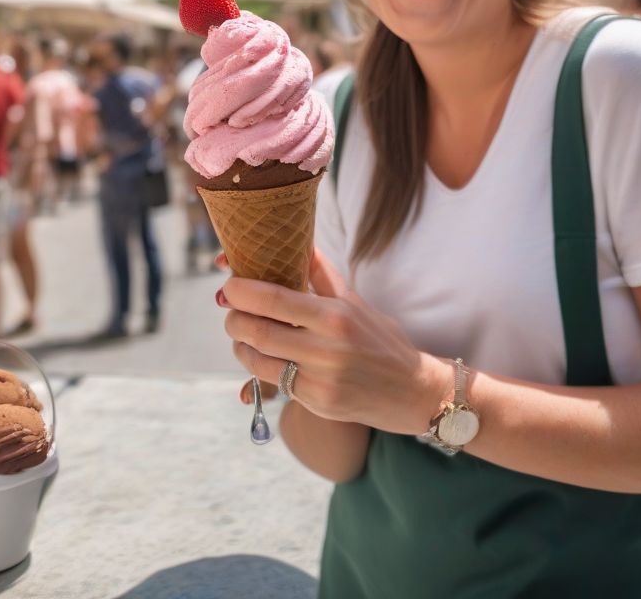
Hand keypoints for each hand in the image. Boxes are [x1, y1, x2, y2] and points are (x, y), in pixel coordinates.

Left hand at [219, 249, 451, 432]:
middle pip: (257, 330)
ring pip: (258, 360)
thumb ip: (320, 272)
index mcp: (334, 315)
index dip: (241, 290)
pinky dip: (258, 367)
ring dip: (240, 344)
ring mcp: (320, 380)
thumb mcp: (354, 301)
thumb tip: (295, 238)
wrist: (412, 391)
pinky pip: (273, 383)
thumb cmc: (380, 339)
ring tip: (242, 333)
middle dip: (233, 318)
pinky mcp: (316, 403)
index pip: (274, 299)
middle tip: (230, 309)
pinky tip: (261, 356)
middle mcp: (326, 349)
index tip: (228, 283)